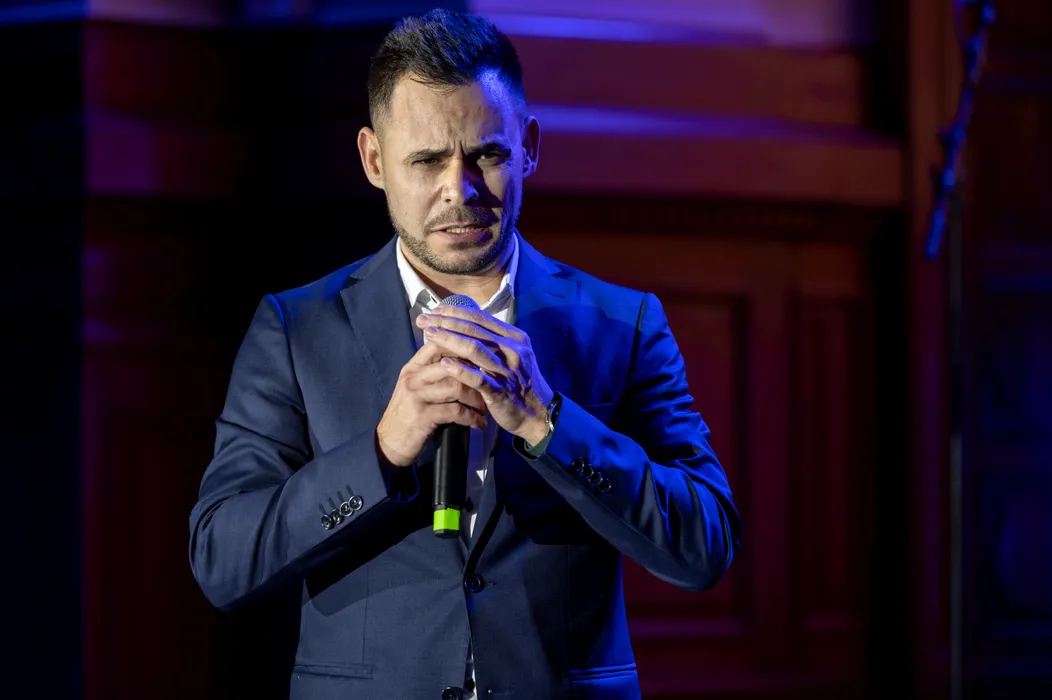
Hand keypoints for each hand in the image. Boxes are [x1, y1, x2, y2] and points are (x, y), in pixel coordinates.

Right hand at [376, 341, 488, 466]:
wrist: (389, 443)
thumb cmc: (407, 414)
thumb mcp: (415, 387)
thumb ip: (433, 373)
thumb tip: (463, 359)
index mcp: (413, 367)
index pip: (438, 344)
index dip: (463, 347)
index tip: (483, 358)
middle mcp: (413, 377)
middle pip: (452, 365)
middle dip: (476, 376)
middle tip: (490, 386)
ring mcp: (417, 396)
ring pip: (457, 387)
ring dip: (477, 399)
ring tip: (486, 407)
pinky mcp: (423, 416)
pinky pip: (456, 411)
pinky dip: (472, 417)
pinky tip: (480, 423)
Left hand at [416, 305, 553, 444]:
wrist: (538, 414)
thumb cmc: (520, 383)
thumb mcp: (512, 355)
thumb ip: (492, 340)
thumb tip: (463, 325)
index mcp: (514, 337)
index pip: (480, 318)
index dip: (455, 312)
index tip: (434, 311)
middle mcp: (512, 350)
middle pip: (474, 330)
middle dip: (445, 322)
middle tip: (423, 319)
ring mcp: (507, 370)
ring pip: (474, 349)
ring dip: (449, 340)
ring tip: (428, 335)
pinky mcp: (501, 391)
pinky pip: (477, 378)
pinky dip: (460, 370)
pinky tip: (443, 364)